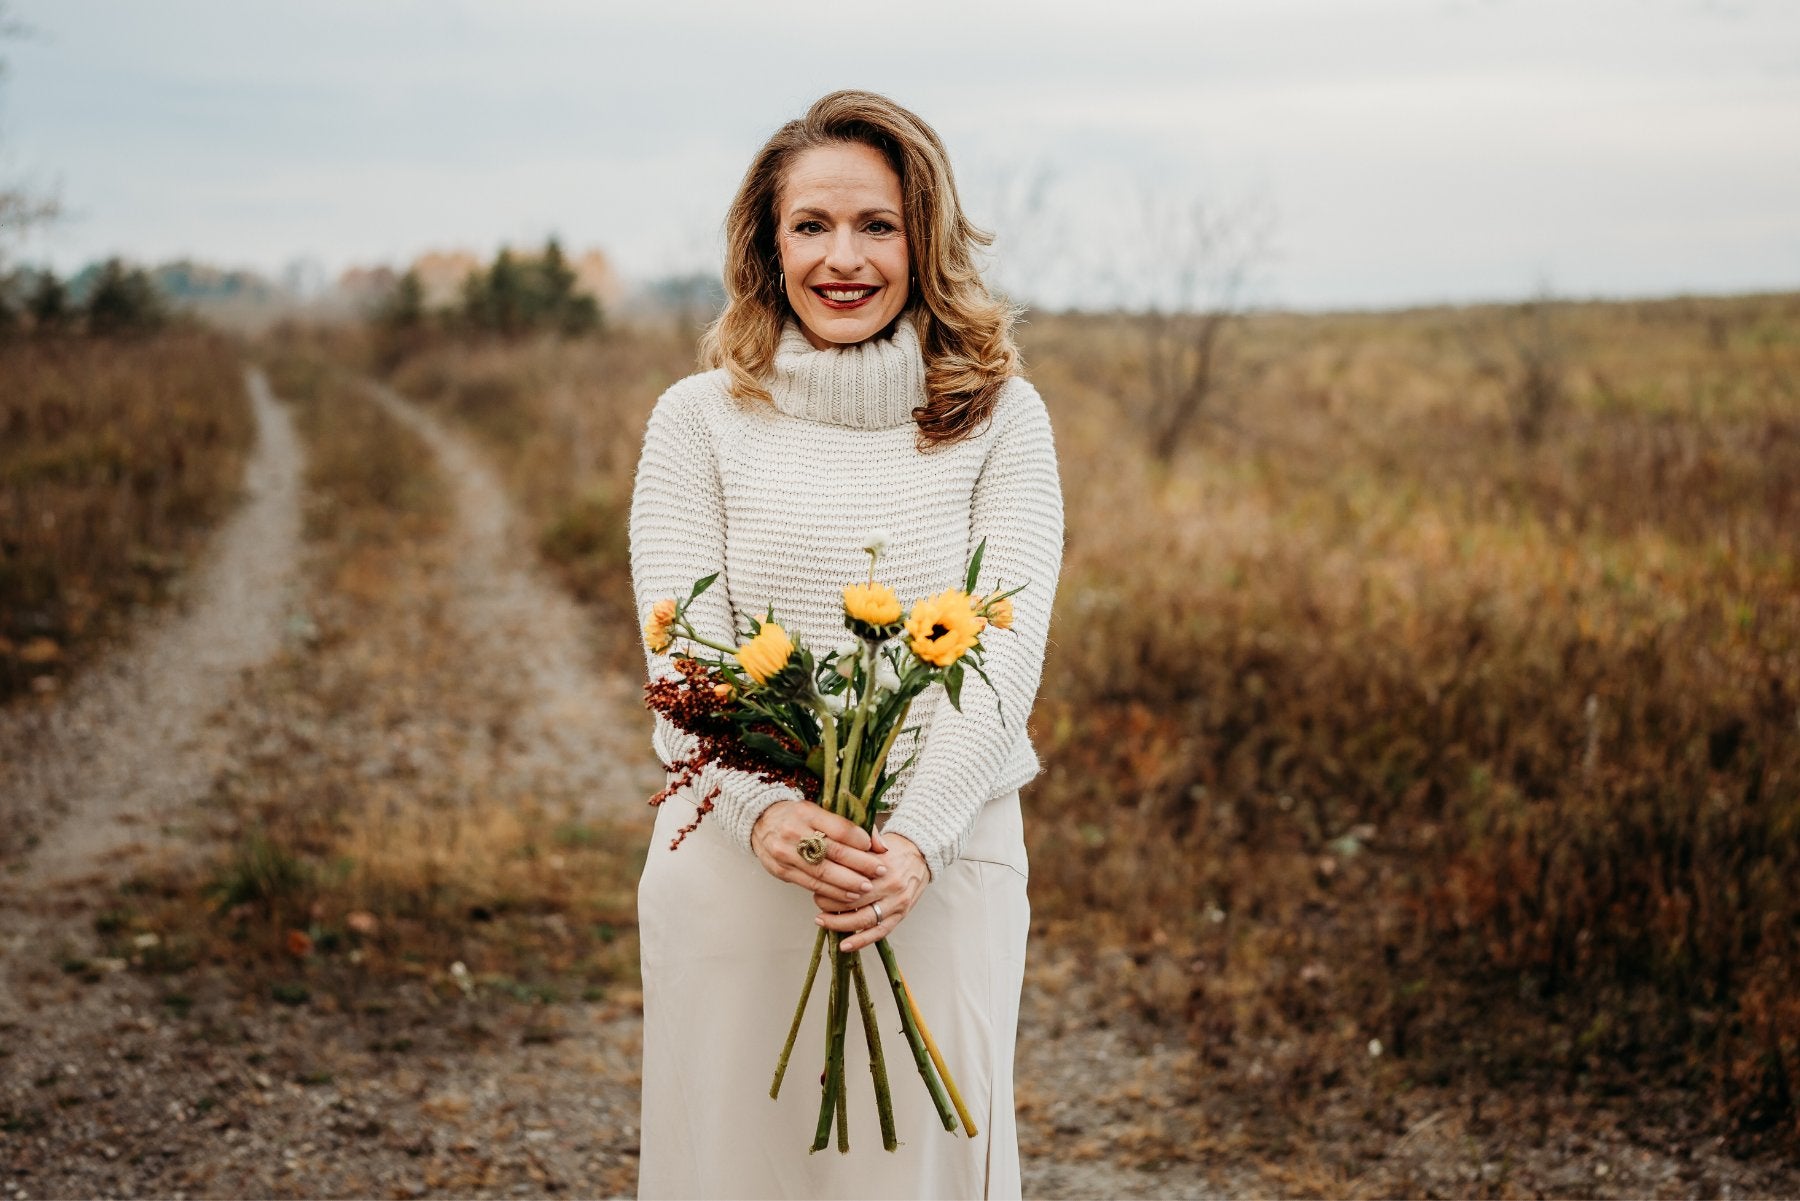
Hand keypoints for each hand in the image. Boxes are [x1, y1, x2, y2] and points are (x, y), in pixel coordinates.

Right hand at [751, 799, 888, 906]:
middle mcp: (794, 832)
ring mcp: (786, 854)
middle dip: (860, 865)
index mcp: (806, 812)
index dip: (860, 841)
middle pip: (833, 852)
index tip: (876, 850)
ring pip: (823, 872)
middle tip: (880, 871)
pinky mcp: (782, 871)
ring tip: (866, 887)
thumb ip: (849, 825)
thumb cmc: (796, 816)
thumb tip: (880, 845)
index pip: (839, 828)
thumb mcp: (818, 811)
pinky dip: (832, 892)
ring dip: (848, 883)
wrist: (759, 821)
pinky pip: (811, 885)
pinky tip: (848, 895)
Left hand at [814, 828, 929, 951]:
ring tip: (822, 921)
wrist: (922, 854)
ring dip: (840, 924)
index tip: (817, 885)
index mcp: (882, 866)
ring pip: (865, 920)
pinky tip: (845, 945)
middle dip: (830, 904)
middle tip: (817, 902)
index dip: (830, 885)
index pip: (850, 880)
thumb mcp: (875, 845)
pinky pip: (879, 932)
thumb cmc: (893, 848)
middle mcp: (891, 886)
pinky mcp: (901, 916)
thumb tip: (827, 863)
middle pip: (853, 901)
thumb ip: (855, 854)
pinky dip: (861, 941)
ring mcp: (897, 903)